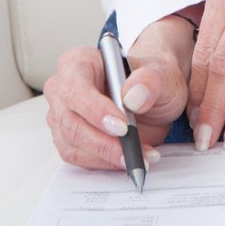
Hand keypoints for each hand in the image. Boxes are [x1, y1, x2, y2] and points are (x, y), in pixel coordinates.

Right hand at [43, 16, 191, 169]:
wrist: (153, 96)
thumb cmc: (149, 79)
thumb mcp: (161, 72)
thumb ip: (150, 79)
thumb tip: (133, 96)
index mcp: (79, 62)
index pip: (76, 88)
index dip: (96, 110)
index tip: (122, 127)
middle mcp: (63, 89)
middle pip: (70, 122)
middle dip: (103, 142)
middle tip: (132, 151)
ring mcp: (63, 116)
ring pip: (72, 144)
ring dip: (107, 156)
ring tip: (139, 156)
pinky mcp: (69, 139)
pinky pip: (79, 158)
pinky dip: (106, 163)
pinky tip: (129, 158)